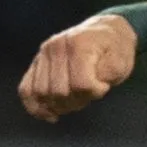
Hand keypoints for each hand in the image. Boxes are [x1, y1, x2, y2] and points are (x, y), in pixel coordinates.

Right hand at [17, 14, 140, 121]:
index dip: (95, 92)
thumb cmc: (115, 49)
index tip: (104, 87)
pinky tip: (50, 115)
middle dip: (78, 101)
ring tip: (75, 99)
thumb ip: (107, 75)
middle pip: (60, 92)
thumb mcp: (121, 61)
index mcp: (78, 44)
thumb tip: (89, 87)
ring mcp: (43, 54)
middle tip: (90, 94)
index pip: (81, 84)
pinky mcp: (36, 62)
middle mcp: (56, 47)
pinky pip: (26, 89)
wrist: (105, 31)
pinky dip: (35, 106)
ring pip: (42, 93)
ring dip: (60, 105)